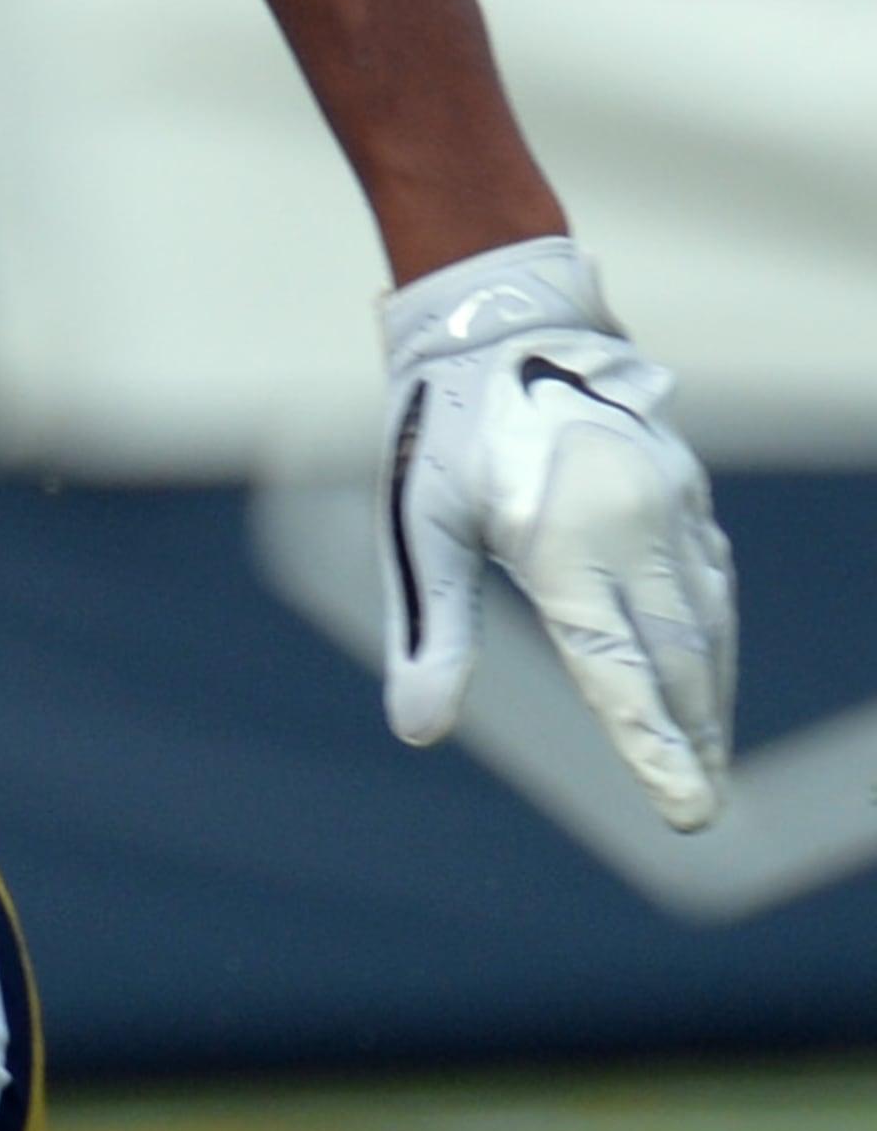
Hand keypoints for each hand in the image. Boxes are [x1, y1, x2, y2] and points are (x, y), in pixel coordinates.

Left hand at [378, 236, 736, 830]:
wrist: (505, 319)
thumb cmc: (444, 425)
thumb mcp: (418, 527)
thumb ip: (430, 632)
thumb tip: (416, 729)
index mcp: (567, 546)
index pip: (618, 673)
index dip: (650, 748)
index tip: (683, 811)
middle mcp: (635, 530)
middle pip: (677, 660)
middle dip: (689, 737)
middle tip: (698, 805)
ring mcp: (670, 506)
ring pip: (705, 623)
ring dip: (707, 693)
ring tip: (705, 755)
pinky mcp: (684, 488)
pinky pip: (710, 579)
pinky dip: (712, 636)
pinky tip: (707, 669)